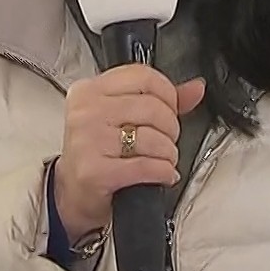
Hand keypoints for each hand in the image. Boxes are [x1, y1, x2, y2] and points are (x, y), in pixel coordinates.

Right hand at [51, 65, 205, 239]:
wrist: (73, 193)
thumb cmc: (98, 153)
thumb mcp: (121, 118)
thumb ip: (160, 100)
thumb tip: (196, 89)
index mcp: (89, 90)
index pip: (142, 76)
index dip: (167, 94)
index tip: (169, 109)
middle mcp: (85, 112)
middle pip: (152, 108)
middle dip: (171, 128)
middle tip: (166, 140)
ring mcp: (88, 141)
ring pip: (153, 138)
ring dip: (169, 153)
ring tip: (163, 159)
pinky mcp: (95, 172)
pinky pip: (147, 166)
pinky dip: (164, 172)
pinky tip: (163, 174)